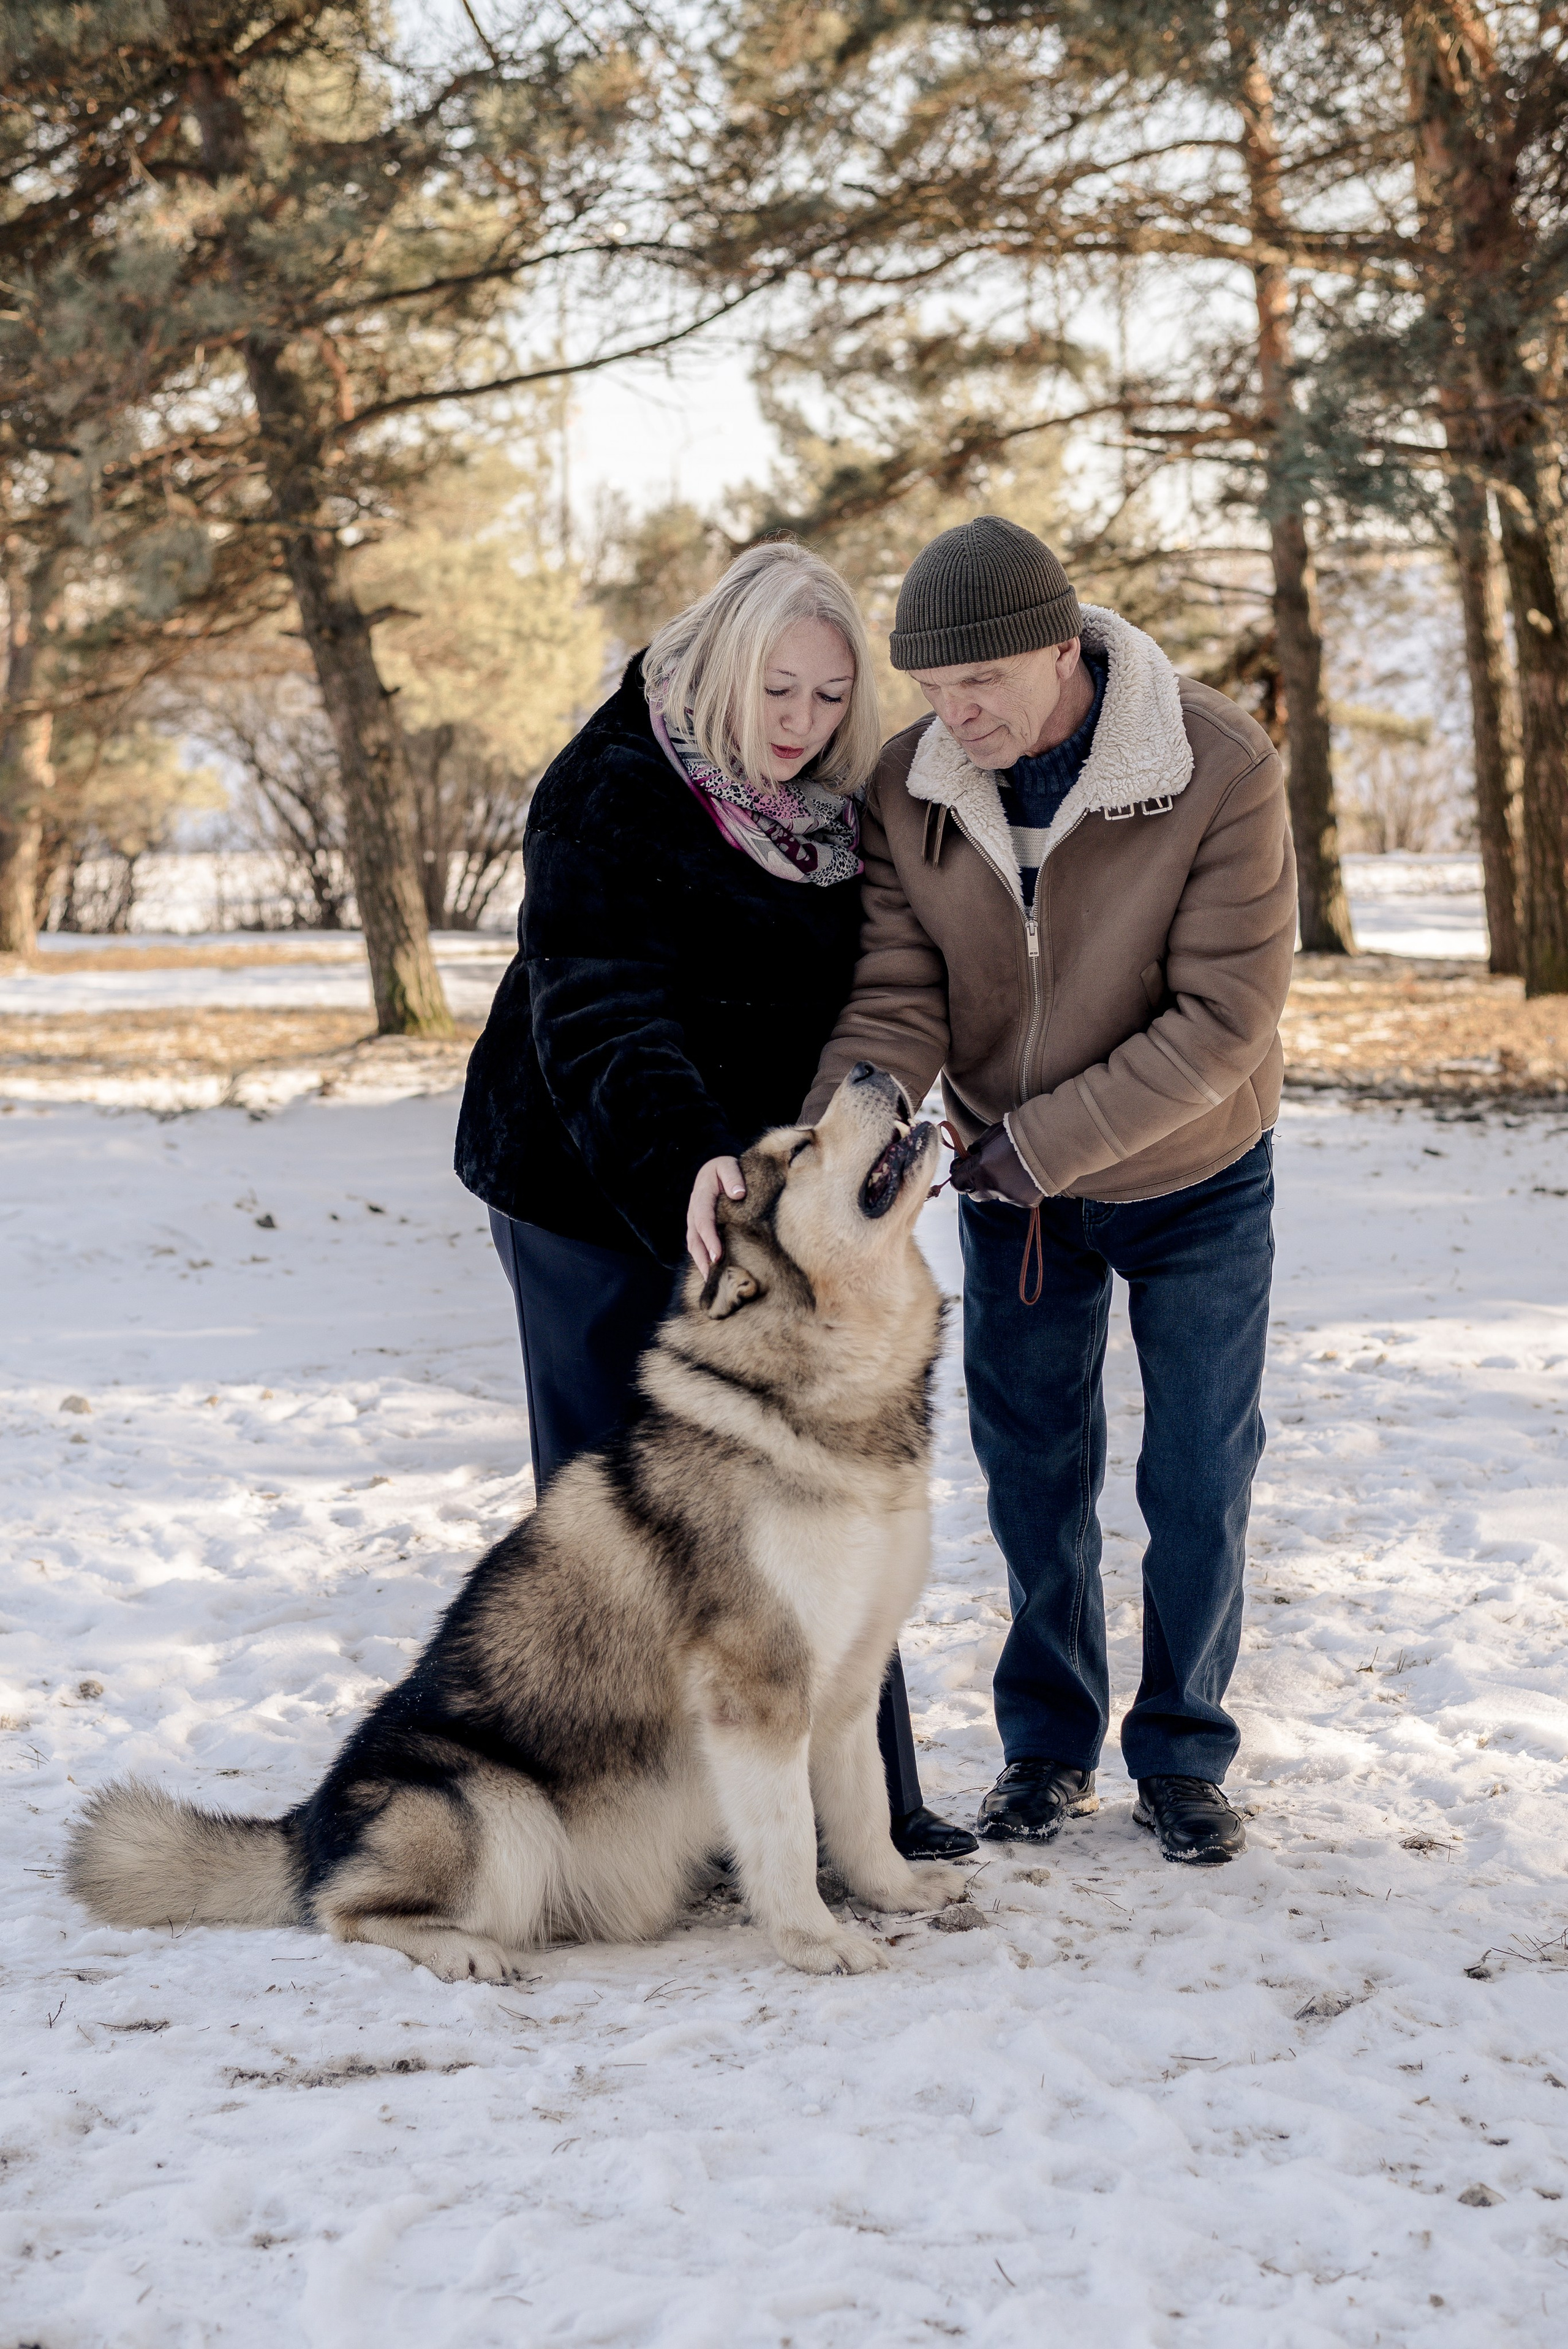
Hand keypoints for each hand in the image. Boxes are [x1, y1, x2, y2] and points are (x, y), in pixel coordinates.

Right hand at [687, 1155, 744, 1271]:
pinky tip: (712, 1273)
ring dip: (700, 1262)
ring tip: (711, 1281)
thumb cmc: (725, 1169)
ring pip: (693, 1244)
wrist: (714, 1170)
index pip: (703, 1220)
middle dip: (703, 1258)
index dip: (709, 1238)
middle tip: (713, 1276)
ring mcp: (694, 1220)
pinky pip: (697, 1245)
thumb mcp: (728, 1165)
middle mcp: (694, 1210)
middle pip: (695, 1238)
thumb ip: (732, 1176)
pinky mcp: (698, 1227)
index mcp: (701, 1196)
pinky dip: (702, 1259)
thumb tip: (738, 1194)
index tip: (717, 1255)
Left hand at [946, 1121, 1042, 1207]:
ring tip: (1015, 1169)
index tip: (962, 1171)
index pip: (957, 1183)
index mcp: (980, 1169)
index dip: (959, 1176)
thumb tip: (970, 1156)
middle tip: (987, 1171)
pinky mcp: (1026, 1202)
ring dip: (1000, 1186)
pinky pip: (1015, 1198)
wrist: (1053, 1140)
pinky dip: (1018, 1189)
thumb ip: (977, 1148)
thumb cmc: (1021, 1132)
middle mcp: (992, 1186)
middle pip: (974, 1195)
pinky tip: (1027, 1176)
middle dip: (976, 1185)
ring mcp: (1009, 1196)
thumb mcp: (993, 1134)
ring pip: (997, 1195)